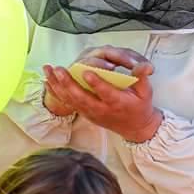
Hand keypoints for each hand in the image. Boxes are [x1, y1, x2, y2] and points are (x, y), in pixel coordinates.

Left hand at [43, 46, 161, 141]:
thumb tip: (144, 66)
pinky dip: (57, 92)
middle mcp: (101, 109)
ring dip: (58, 85)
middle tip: (59, 70)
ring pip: (71, 100)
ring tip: (48, 71)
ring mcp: (91, 112)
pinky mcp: (85, 113)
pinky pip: (68, 103)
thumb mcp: (145, 92)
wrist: (135, 128)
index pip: (106, 93)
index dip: (97, 84)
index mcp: (117, 103)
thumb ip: (141, 78)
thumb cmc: (139, 107)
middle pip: (82, 98)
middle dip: (69, 83)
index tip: (88, 72)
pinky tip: (47, 80)